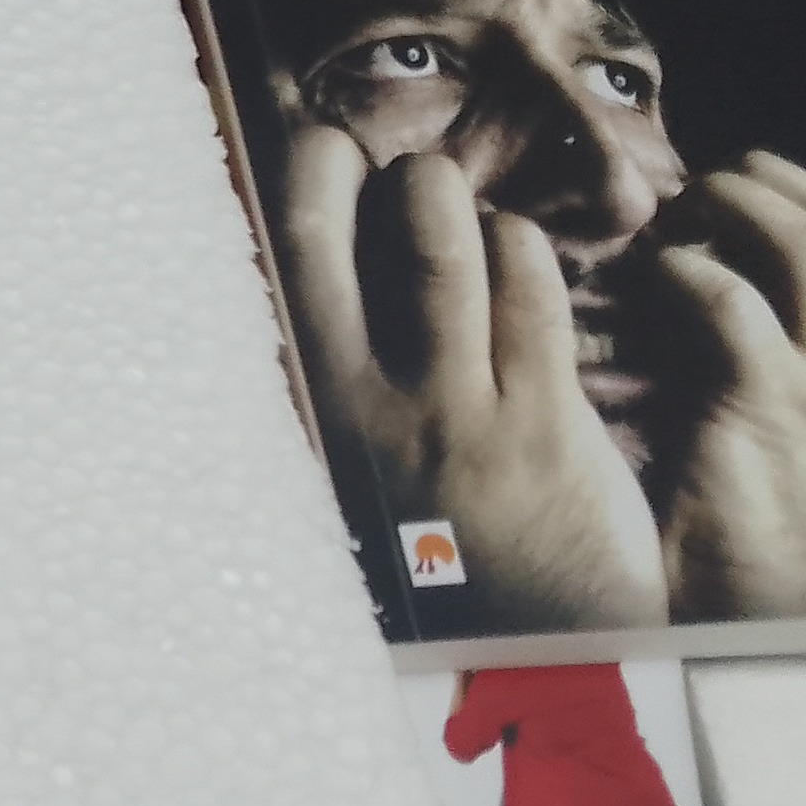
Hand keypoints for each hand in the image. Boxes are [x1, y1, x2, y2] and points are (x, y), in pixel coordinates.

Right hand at [281, 128, 667, 631]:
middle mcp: (357, 410)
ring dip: (445, 194)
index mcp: (306, 415)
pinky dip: (525, 249)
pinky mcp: (538, 424)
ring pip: (438, 247)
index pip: (267, 272)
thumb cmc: (450, 547)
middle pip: (319, 239)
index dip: (290, 187)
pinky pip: (529, 292)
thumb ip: (348, 378)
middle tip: (375, 153)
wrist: (537, 656)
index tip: (322, 149)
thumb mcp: (364, 470)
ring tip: (453, 198)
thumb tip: (337, 264)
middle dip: (340, 163)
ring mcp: (448, 415)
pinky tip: (524, 256)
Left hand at [645, 153, 805, 620]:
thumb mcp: (745, 446)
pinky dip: (690, 275)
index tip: (720, 190)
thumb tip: (658, 306)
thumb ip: (726, 378)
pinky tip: (649, 282)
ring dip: (740, 208)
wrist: (768, 645)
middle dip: (770, 182)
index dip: (792, 195)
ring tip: (676, 216)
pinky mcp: (773, 416)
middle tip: (692, 186)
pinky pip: (738, 309)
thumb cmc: (733, 554)